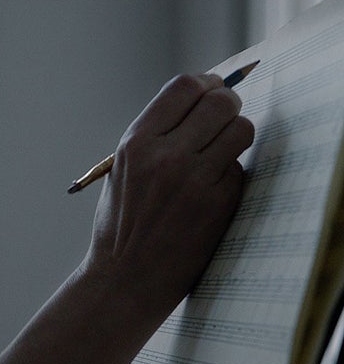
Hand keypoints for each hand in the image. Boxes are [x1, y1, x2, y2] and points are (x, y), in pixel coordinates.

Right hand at [84, 73, 254, 312]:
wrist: (126, 279)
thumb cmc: (122, 225)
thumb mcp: (123, 171)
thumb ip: (156, 136)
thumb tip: (200, 100)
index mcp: (135, 144)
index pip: (185, 86)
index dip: (205, 84)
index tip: (210, 92)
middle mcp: (165, 156)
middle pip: (220, 102)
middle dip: (228, 105)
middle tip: (224, 119)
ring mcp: (194, 181)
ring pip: (241, 130)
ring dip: (236, 135)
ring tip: (221, 152)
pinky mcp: (218, 203)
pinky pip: (238, 169)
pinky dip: (230, 174)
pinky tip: (211, 191)